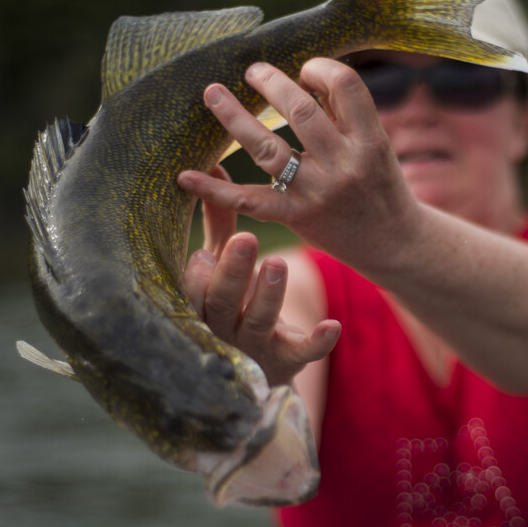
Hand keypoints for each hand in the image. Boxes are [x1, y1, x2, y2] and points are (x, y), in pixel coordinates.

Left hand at [176, 59, 420, 270]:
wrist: (393, 243)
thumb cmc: (380, 186)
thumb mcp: (376, 146)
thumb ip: (345, 113)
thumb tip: (305, 75)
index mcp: (370, 140)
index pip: (345, 85)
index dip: (319, 68)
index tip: (306, 72)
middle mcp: (344, 165)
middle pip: (299, 110)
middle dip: (270, 82)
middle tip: (252, 71)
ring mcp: (318, 192)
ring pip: (267, 148)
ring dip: (234, 117)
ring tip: (213, 93)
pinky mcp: (297, 216)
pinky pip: (249, 200)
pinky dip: (214, 189)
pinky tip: (185, 176)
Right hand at [183, 165, 339, 386]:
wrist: (259, 361)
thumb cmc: (235, 297)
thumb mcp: (225, 261)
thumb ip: (220, 220)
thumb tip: (213, 165)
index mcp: (204, 301)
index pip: (194, 289)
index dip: (199, 273)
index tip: (207, 249)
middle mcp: (224, 326)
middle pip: (222, 304)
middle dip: (233, 274)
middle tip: (249, 240)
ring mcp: (255, 345)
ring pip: (258, 323)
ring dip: (268, 295)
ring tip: (279, 263)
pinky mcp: (287, 359)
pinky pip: (302, 353)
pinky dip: (316, 341)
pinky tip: (333, 326)